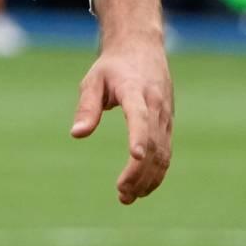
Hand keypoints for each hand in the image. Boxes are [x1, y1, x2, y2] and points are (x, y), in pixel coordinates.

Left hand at [72, 0, 173, 204]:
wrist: (142, 47)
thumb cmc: (113, 66)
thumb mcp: (93, 80)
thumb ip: (87, 107)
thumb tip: (77, 135)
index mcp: (135, 91)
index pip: (140, 116)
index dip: (138, 136)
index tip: (135, 157)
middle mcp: (155, 105)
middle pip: (153, 143)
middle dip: (139, 172)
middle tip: (122, 194)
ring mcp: (165, 116)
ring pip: (163, 153)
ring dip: (149, 179)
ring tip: (128, 197)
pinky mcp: (168, 124)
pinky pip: (166, 152)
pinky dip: (157, 173)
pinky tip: (142, 188)